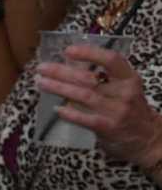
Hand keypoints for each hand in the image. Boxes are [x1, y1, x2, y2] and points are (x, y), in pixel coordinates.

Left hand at [36, 46, 161, 167]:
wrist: (148, 138)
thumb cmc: (130, 109)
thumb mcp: (124, 89)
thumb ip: (104, 78)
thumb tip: (70, 64)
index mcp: (129, 78)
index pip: (111, 59)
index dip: (89, 53)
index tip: (68, 50)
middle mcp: (124, 92)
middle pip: (89, 78)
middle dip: (62, 71)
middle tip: (42, 67)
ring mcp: (117, 110)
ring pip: (83, 95)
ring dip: (59, 88)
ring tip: (41, 82)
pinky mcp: (108, 127)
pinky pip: (85, 118)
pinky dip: (69, 113)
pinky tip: (56, 108)